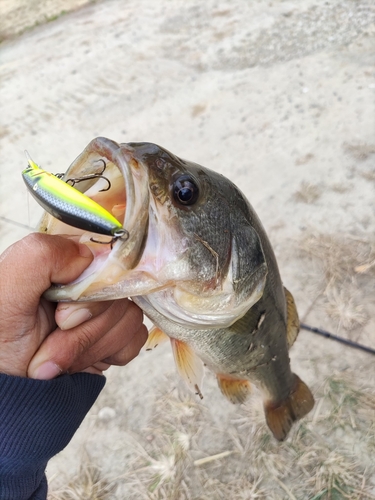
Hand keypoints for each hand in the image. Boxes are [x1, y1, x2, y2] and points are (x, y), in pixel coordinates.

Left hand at [0, 233, 147, 378]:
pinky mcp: (114, 335)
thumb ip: (41, 256)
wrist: (8, 395)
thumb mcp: (6, 292)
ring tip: (55, 360)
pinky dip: (110, 355)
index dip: (91, 294)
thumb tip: (88, 256)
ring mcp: (102, 310)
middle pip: (119, 293)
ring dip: (90, 347)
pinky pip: (136, 338)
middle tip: (48, 346)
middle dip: (84, 330)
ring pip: (130, 317)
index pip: (106, 257)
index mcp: (62, 261)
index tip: (62, 318)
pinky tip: (81, 362)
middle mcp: (86, 282)